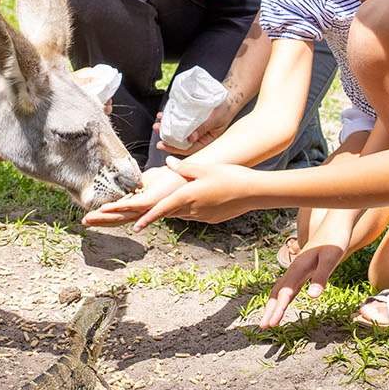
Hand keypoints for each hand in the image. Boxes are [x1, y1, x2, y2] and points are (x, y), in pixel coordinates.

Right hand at [80, 164, 186, 226]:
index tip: (90, 218)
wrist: (190, 175)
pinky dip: (117, 207)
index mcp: (142, 205)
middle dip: (100, 220)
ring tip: (89, 219)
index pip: (120, 213)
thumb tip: (132, 186)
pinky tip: (105, 209)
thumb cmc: (174, 175)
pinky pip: (132, 205)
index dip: (105, 216)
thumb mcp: (153, 178)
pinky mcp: (152, 201)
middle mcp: (143, 209)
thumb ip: (141, 184)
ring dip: (104, 216)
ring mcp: (147, 206)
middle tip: (84, 223)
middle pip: (118, 217)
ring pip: (122, 214)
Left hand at [131, 158, 259, 230]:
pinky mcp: (211, 219)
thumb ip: (184, 167)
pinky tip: (190, 202)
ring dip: (171, 211)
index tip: (135, 227)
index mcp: (188, 196)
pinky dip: (186, 210)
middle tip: (138, 218)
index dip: (147, 218)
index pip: (162, 209)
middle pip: (168, 213)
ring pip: (180, 214)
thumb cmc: (230, 176)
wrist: (254, 192)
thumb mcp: (205, 168)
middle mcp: (193, 209)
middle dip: (153, 215)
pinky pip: (193, 215)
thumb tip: (167, 163)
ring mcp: (202, 216)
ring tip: (162, 206)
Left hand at [152, 96, 232, 153]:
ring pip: (178, 130)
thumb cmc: (225, 109)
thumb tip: (189, 139)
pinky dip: (171, 117)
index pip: (187, 148)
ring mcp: (194, 126)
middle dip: (166, 136)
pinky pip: (179, 119)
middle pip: (180, 140)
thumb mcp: (215, 119)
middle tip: (156, 129)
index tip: (162, 144)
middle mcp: (198, 135)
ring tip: (158, 121)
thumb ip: (202, 128)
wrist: (230, 95)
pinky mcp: (192, 117)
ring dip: (167, 126)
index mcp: (205, 140)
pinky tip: (164, 114)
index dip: (173, 148)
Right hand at [258, 240, 345, 327]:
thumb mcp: (331, 259)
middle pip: (277, 292)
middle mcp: (294, 269)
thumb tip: (312, 298)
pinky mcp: (303, 269)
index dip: (278, 309)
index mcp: (298, 267)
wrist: (335, 224)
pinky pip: (290, 287)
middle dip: (270, 310)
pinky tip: (283, 304)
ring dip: (274, 305)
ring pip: (281, 290)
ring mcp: (298, 269)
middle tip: (263, 326)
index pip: (285, 293)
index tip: (270, 324)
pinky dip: (283, 298)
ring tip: (269, 319)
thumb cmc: (334, 240)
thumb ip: (321, 277)